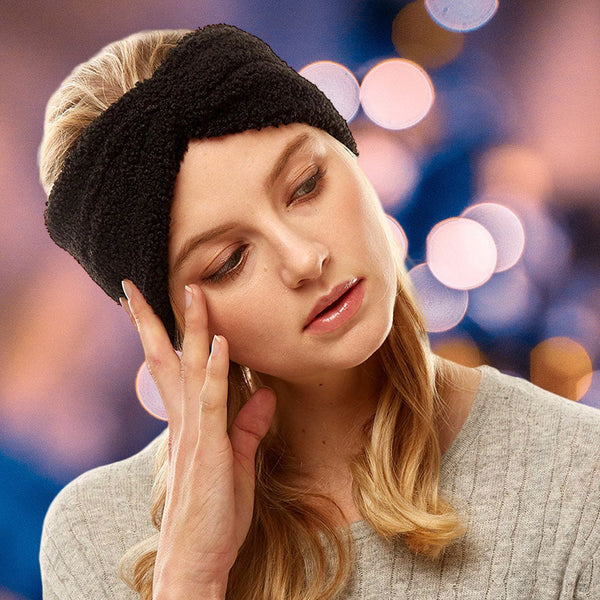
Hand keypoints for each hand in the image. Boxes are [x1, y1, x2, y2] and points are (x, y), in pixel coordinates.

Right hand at [122, 280, 276, 598]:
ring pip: (189, 369)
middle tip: (138, 285)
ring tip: (194, 291)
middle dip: (157, 319)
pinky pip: (212, 401)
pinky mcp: (208, 447)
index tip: (153, 306)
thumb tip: (263, 393)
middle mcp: (183, 420)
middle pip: (167, 359)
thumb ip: (248, 426)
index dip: (162, 335)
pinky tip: (219, 343)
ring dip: (193, 328)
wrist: (197, 558)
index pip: (171, 369)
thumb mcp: (236, 462)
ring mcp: (193, 432)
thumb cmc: (214, 514)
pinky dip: (215, 370)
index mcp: (187, 422)